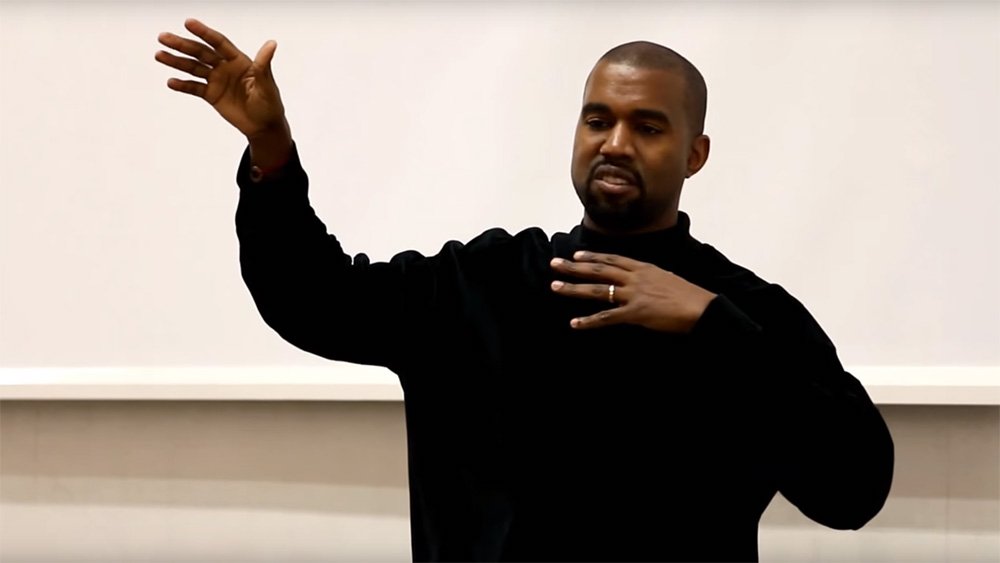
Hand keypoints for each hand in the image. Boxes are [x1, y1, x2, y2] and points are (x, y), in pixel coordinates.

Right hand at [155, 19, 287, 141]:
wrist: (263, 127)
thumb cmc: (269, 104)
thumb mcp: (266, 84)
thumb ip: (263, 64)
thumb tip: (272, 43)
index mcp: (239, 61)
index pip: (218, 43)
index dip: (204, 33)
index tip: (188, 23)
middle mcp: (225, 67)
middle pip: (200, 53)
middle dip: (182, 45)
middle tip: (163, 37)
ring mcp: (216, 80)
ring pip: (193, 68)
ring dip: (176, 61)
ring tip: (159, 55)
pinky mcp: (211, 95)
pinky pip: (194, 88)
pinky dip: (183, 84)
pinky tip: (171, 81)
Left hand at [550, 251, 717, 331]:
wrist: (702, 308)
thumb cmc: (689, 296)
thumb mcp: (667, 279)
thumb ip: (650, 278)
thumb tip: (640, 280)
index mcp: (644, 268)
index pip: (613, 258)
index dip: (593, 256)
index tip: (577, 253)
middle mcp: (635, 277)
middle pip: (600, 269)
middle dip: (575, 266)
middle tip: (555, 263)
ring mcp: (634, 294)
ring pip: (598, 289)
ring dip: (574, 288)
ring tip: (554, 286)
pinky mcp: (635, 313)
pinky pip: (607, 317)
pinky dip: (589, 321)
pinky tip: (574, 323)